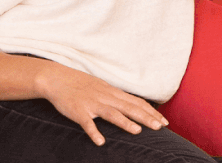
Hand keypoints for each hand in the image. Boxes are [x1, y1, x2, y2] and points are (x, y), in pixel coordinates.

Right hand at [38, 66, 167, 145]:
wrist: (57, 78)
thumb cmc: (81, 84)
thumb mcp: (102, 88)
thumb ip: (117, 97)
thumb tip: (133, 106)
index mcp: (112, 93)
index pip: (136, 102)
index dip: (151, 112)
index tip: (164, 122)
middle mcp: (105, 97)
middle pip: (129, 107)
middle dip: (146, 117)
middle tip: (160, 127)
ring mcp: (92, 104)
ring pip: (111, 113)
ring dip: (125, 122)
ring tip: (138, 131)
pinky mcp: (78, 111)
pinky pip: (86, 123)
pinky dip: (94, 132)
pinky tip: (100, 142)